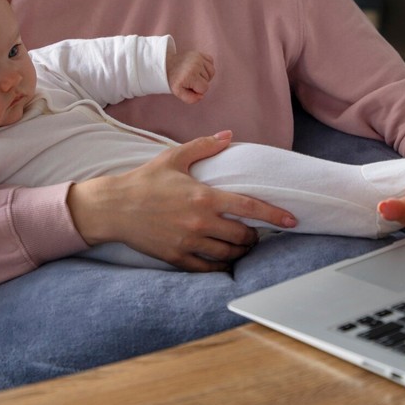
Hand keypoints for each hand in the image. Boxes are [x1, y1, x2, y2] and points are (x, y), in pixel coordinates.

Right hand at [68, 131, 295, 271]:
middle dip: (254, 236)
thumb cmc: (144, 180)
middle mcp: (200, 222)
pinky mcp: (177, 258)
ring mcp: (189, 242)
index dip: (274, 215)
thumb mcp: (174, 157)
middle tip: (254, 232)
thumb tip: (230, 136)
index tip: (291, 220)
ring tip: (240, 244)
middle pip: (243, 235)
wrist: (113, 207)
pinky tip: (223, 259)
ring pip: (228, 254)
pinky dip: (221, 265)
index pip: (249, 207)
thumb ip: (205, 146)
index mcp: (204, 196)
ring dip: (240, 250)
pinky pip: (208, 268)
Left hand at [166, 50, 214, 103]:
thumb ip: (190, 99)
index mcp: (191, 75)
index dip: (198, 90)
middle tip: (190, 79)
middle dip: (201, 82)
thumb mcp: (178, 92)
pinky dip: (207, 66)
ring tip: (195, 74)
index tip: (189, 85)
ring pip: (212, 71)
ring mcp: (199, 57)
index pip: (205, 88)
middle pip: (208, 80)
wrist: (168, 64)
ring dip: (205, 75)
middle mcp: (196, 64)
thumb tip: (201, 96)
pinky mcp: (200, 53)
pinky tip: (199, 68)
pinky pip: (211, 62)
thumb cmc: (174, 79)